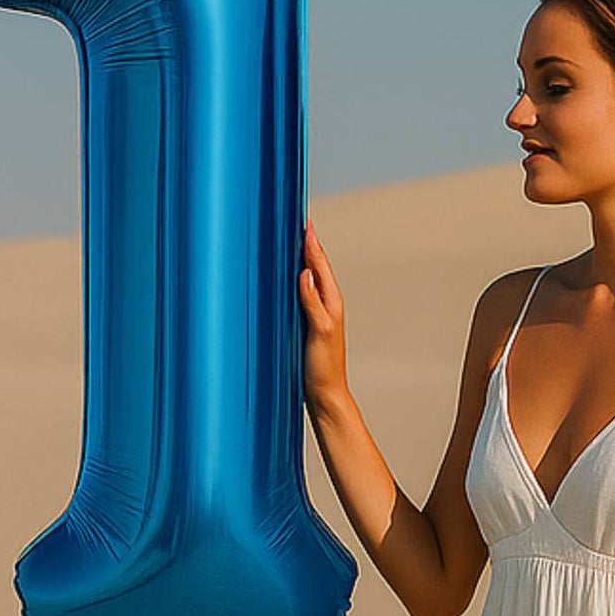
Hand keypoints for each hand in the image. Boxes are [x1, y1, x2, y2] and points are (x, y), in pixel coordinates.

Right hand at [297, 215, 347, 407]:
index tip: (304, 220)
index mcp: (330, 302)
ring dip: (299, 260)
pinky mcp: (304, 325)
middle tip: (296, 220)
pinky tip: (283, 279)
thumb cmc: (324, 368)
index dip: (311, 242)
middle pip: (314, 266)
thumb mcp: (320, 332)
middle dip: (305, 244)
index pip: (319, 264)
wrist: (324, 396)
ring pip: (306, 279)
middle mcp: (324, 305)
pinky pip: (297, 295)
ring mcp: (314, 315)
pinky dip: (291, 281)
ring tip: (290, 240)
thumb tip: (305, 273)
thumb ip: (312, 303)